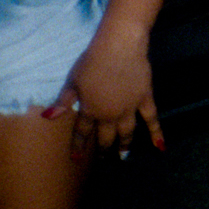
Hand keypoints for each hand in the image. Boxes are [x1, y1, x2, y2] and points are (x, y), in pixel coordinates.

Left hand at [49, 18, 158, 156]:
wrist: (119, 48)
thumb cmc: (92, 62)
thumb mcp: (72, 81)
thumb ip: (63, 101)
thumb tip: (48, 117)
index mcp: (90, 110)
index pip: (82, 132)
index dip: (79, 145)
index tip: (76, 158)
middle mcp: (110, 114)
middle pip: (106, 136)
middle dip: (103, 149)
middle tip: (103, 159)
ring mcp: (129, 108)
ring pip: (127, 132)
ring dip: (124, 145)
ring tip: (123, 156)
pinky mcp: (145, 99)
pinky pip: (151, 118)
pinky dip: (156, 133)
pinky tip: (160, 146)